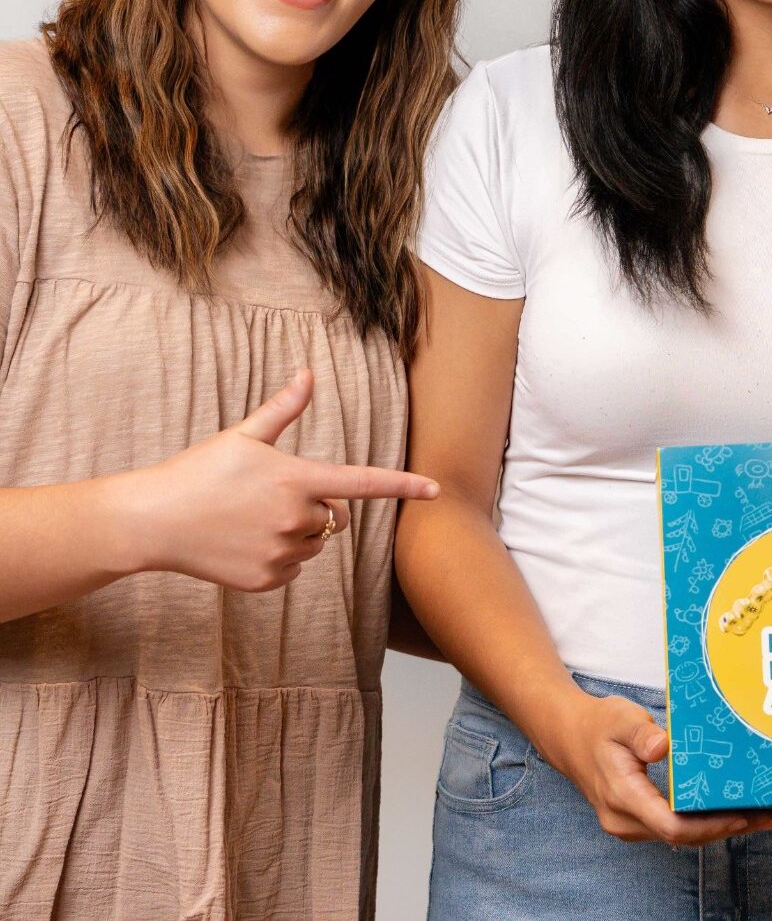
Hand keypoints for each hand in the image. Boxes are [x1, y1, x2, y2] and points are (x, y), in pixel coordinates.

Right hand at [127, 370, 439, 591]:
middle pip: (335, 515)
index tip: (436, 489)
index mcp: (298, 479)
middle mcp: (297, 519)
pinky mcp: (266, 580)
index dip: (403, 486)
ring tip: (252, 519)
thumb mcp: (243, 436)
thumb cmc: (200, 471)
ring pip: (316, 544)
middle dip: (318, 507)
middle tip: (272, 496)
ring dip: (299, 533)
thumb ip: (284, 409)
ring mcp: (282, 553)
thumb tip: (308, 373)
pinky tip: (245, 543)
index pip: (364, 483)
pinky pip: (294, 568)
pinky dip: (280, 557)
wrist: (153, 521)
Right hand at [540, 691, 771, 846]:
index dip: (709, 826)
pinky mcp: (636, 820)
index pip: (670, 825)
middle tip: (767, 814)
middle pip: (680, 836)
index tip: (741, 815)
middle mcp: (625, 821)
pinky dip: (701, 821)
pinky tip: (726, 809)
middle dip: (724, 828)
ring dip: (716, 827)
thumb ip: (641, 732)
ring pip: (678, 835)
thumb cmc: (598, 724)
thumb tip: (663, 747)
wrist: (570, 736)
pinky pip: (672, 827)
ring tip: (757, 813)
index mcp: (622, 796)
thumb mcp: (619, 718)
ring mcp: (629, 825)